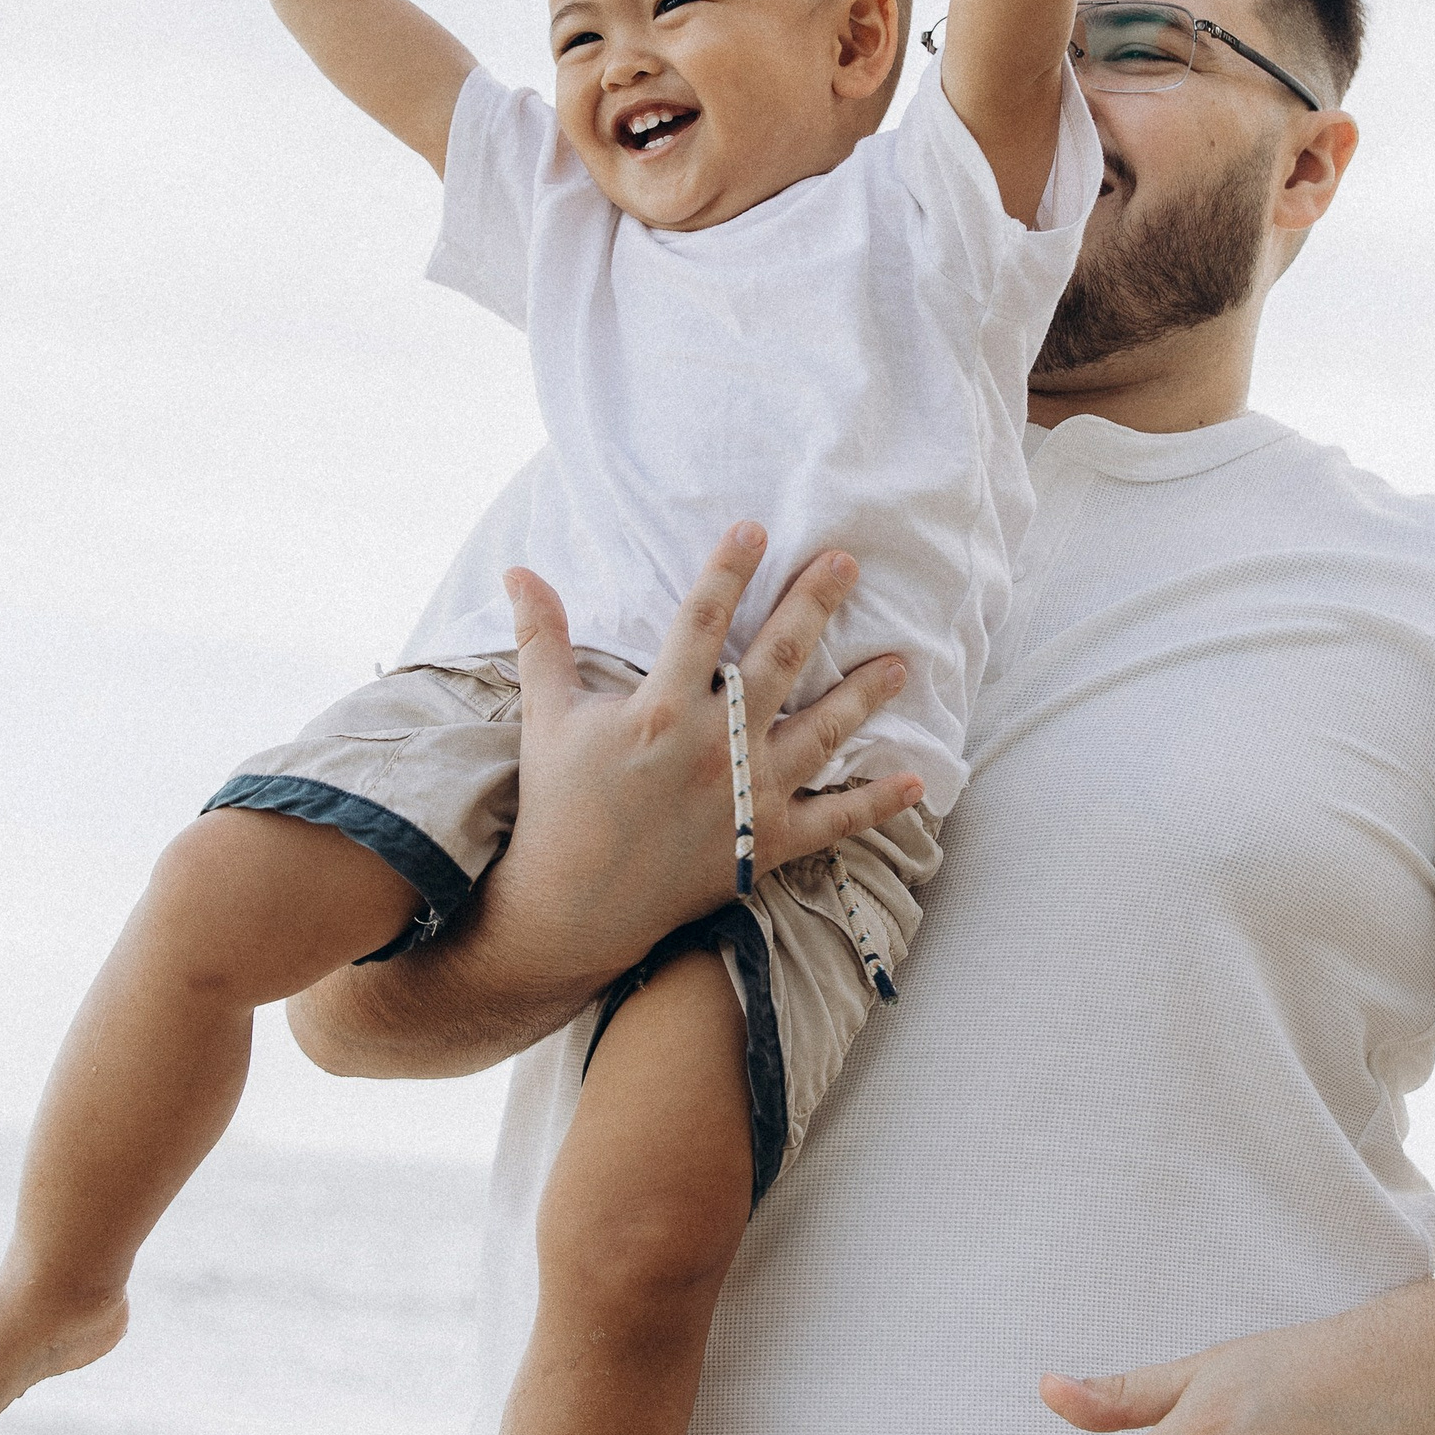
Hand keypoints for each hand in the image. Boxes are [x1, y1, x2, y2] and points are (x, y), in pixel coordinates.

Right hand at [287, 525, 921, 1078]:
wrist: (573, 906)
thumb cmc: (558, 804)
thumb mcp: (546, 715)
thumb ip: (542, 639)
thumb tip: (517, 569)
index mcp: (659, 708)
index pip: (701, 621)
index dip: (729, 570)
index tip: (757, 527)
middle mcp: (714, 747)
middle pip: (777, 662)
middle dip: (814, 607)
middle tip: (846, 564)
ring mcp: (747, 797)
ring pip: (821, 733)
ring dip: (864, 696)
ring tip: (900, 664)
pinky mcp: (765, 843)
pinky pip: (833, 820)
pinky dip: (876, 803)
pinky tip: (917, 780)